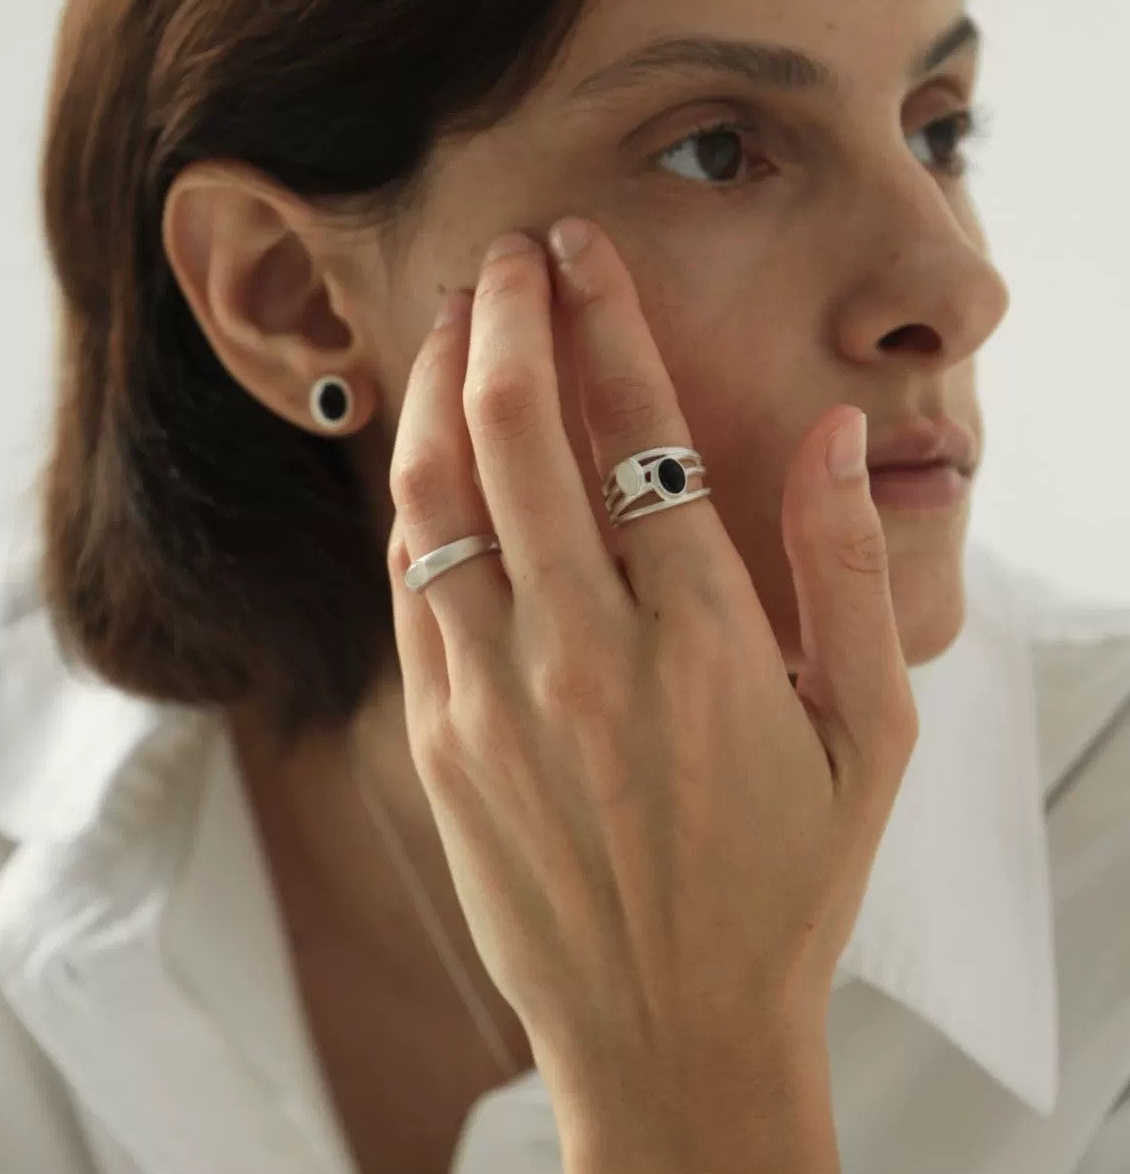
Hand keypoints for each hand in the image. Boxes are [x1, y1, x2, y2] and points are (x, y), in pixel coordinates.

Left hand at [385, 220, 916, 1152]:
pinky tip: (430, 450)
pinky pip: (413, 586)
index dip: (604, 318)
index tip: (580, 248)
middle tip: (504, 256)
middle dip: (503, 319)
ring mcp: (493, 698)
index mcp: (703, 639)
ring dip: (439, 390)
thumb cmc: (783, 883)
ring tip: (452, 321)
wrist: (669, 1034)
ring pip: (438, 498)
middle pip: (516, 434)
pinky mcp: (438, 741)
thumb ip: (849, 570)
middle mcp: (584, 654)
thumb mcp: (868, 732)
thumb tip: (836, 433)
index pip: (636, 430)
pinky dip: (417, 498)